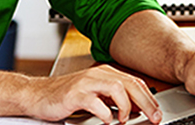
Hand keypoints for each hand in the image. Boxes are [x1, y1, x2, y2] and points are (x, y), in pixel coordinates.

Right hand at [24, 64, 161, 123]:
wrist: (37, 95)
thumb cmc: (65, 96)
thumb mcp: (94, 95)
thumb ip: (113, 99)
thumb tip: (136, 109)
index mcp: (104, 73)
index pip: (133, 82)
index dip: (149, 97)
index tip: (157, 112)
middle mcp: (96, 75)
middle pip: (129, 83)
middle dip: (146, 102)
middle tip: (154, 117)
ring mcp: (85, 83)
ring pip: (116, 87)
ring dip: (126, 105)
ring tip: (125, 119)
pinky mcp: (74, 94)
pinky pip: (95, 101)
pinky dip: (105, 113)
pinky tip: (106, 120)